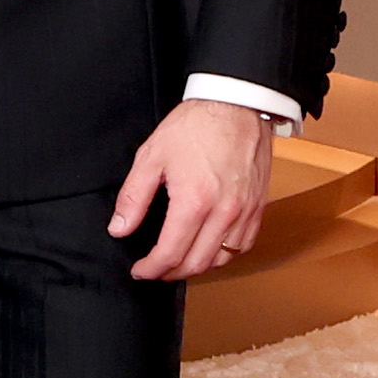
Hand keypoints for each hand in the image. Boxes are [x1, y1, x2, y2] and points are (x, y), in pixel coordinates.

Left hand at [114, 99, 276, 282]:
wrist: (235, 103)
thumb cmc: (195, 126)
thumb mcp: (152, 156)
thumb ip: (133, 197)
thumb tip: (119, 228)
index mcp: (194, 202)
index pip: (170, 254)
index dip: (150, 269)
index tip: (140, 270)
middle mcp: (223, 212)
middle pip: (196, 264)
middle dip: (171, 273)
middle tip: (155, 269)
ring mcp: (245, 211)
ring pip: (222, 260)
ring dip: (197, 267)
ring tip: (179, 260)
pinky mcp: (258, 206)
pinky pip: (243, 245)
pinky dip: (224, 255)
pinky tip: (209, 248)